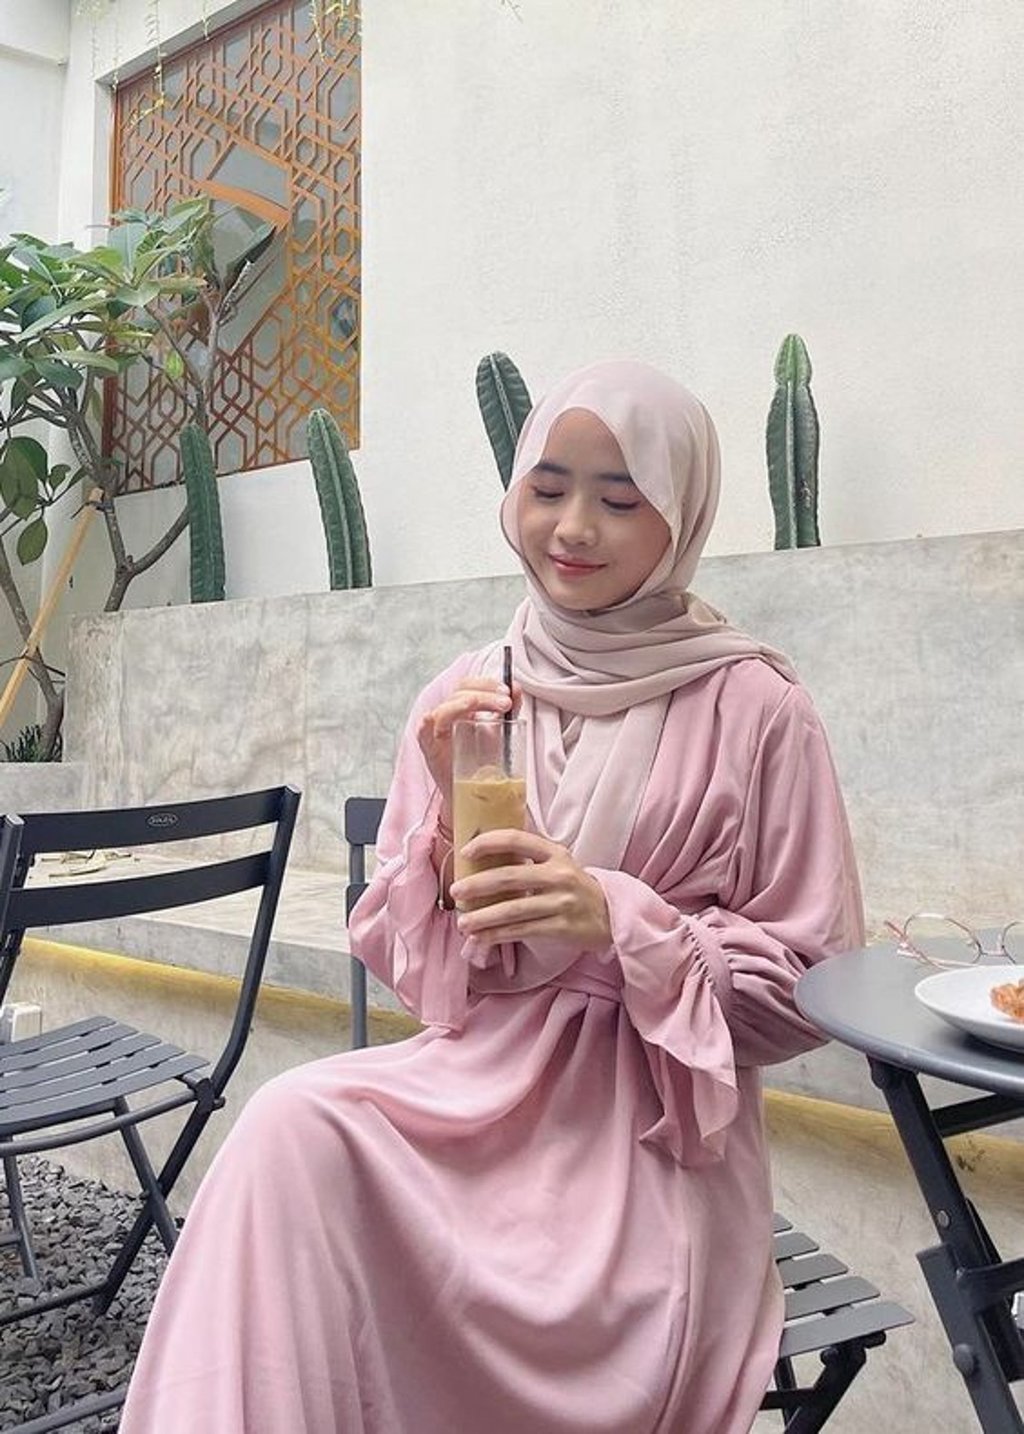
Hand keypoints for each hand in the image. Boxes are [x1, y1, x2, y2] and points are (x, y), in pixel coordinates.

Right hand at [416, 678, 518, 818]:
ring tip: (496, 707)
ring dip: (472, 701)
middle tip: (507, 701)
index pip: (471, 684)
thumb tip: (517, 688)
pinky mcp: (428, 744)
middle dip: (486, 691)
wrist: (472, 797)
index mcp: (463, 708)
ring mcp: (435, 728)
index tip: (509, 691)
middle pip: (461, 689)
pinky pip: (429, 723)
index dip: (488, 683)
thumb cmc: (481, 765)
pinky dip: (440, 715)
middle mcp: (448, 714)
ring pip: (447, 704)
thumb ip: (507, 710)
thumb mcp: (499, 732)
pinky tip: (458, 713)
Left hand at [450, 829, 610, 951]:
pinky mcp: (561, 927)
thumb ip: (529, 858)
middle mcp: (559, 874)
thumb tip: (483, 856)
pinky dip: (497, 935)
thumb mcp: (559, 863)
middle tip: (455, 892)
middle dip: (477, 885)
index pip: (516, 839)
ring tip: (462, 923)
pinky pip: (522, 930)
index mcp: (555, 853)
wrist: (611, 914)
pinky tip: (481, 938)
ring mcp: (561, 902)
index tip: (466, 851)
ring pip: (513, 909)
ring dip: (483, 917)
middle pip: (509, 877)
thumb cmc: (575, 887)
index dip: (488, 842)